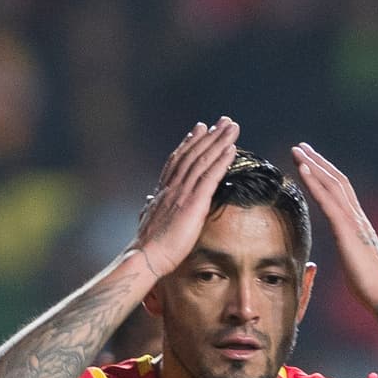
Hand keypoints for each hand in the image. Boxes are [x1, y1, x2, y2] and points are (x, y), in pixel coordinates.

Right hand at [136, 118, 240, 280]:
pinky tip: (232, 149)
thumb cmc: (147, 246)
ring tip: (232, 127)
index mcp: (163, 191)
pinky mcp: (193, 203)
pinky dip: (221, 161)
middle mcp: (172, 187)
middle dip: (209, 136)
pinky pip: (210, 177)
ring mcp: (183, 193)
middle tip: (223, 121)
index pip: (177, 161)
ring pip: (203, 160)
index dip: (189, 143)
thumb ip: (150, 208)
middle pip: (193, 154)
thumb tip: (148, 202)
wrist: (146, 256)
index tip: (199, 129)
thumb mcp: (148, 221)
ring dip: (219, 141)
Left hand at [290, 143, 377, 310]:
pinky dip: (314, 182)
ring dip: (314, 165)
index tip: (312, 163)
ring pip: (332, 184)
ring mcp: (353, 222)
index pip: (342, 193)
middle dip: (319, 162)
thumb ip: (350, 255)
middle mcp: (358, 217)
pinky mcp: (347, 231)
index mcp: (359, 226)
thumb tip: (349, 258)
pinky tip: (303, 169)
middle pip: (337, 181)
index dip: (327, 176)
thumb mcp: (356, 267)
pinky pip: (328, 201)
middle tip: (302, 147)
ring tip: (297, 150)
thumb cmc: (371, 289)